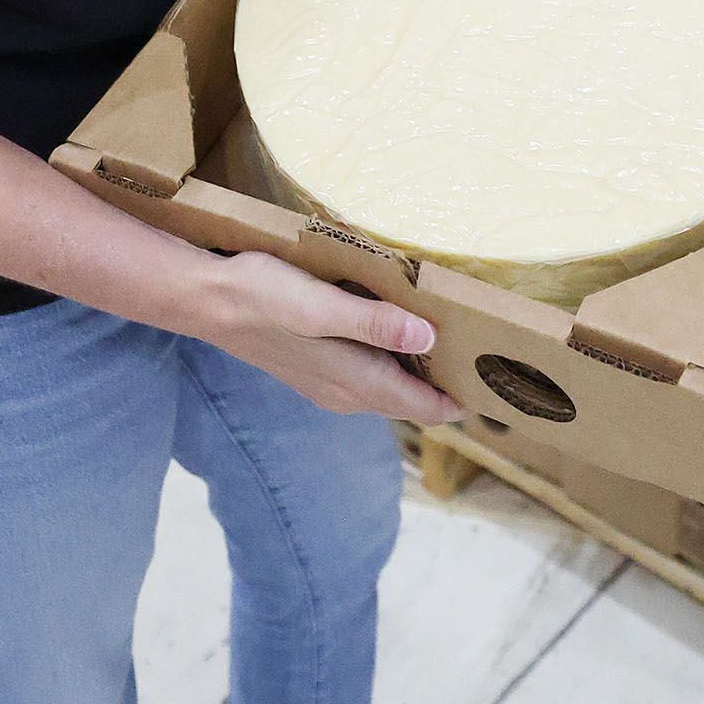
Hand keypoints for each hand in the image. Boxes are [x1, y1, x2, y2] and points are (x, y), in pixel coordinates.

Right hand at [196, 249, 464, 423]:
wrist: (208, 301)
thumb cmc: (265, 297)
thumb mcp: (323, 308)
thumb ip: (375, 326)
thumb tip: (428, 339)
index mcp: (353, 381)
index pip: (421, 406)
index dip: (458, 402)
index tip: (495, 391)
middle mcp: (344, 392)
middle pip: (408, 401)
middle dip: (444, 388)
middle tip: (487, 363)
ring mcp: (326, 382)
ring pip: (387, 388)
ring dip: (418, 375)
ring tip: (454, 350)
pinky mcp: (313, 366)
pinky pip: (367, 374)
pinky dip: (393, 363)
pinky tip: (399, 336)